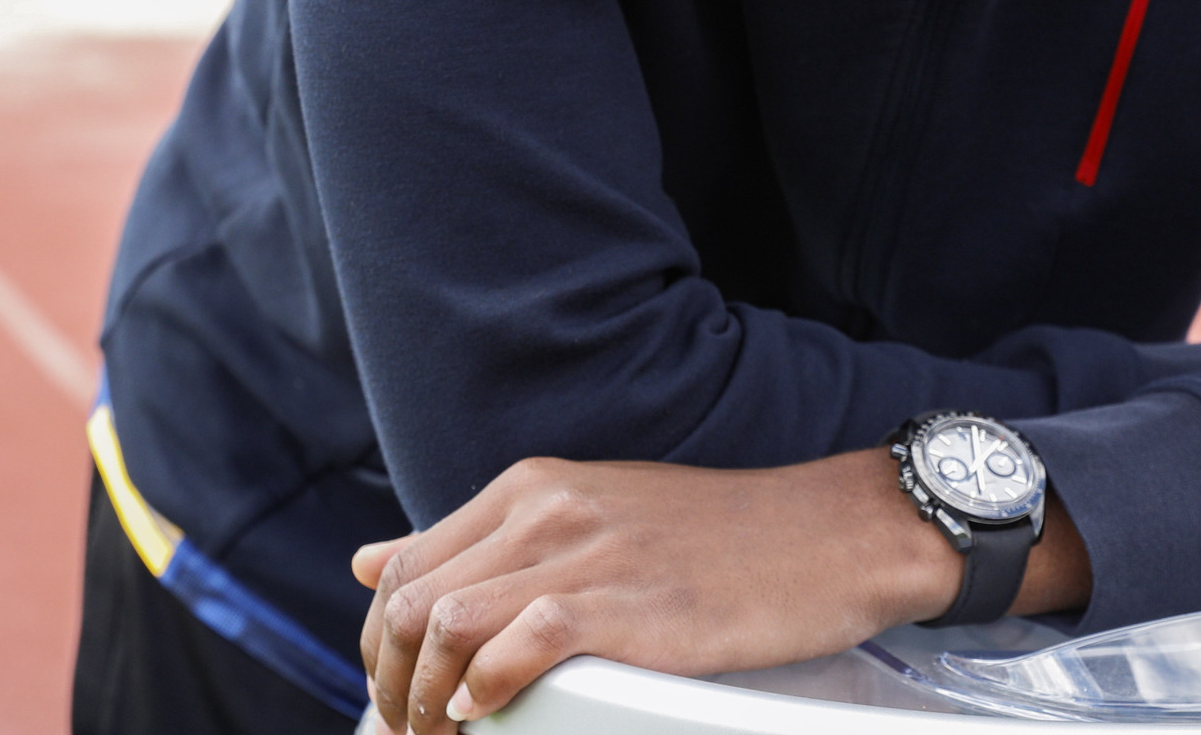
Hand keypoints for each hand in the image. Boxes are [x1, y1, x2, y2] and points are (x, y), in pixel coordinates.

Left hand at [348, 448, 1085, 730]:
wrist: (829, 533)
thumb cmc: (717, 539)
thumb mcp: (587, 513)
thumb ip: (483, 540)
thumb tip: (372, 560)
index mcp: (528, 488)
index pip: (404, 566)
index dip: (377, 646)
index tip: (391, 699)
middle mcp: (545, 510)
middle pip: (412, 601)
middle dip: (387, 685)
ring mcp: (586, 553)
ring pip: (447, 622)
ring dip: (424, 700)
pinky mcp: (628, 604)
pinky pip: (519, 643)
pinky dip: (486, 688)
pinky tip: (485, 715)